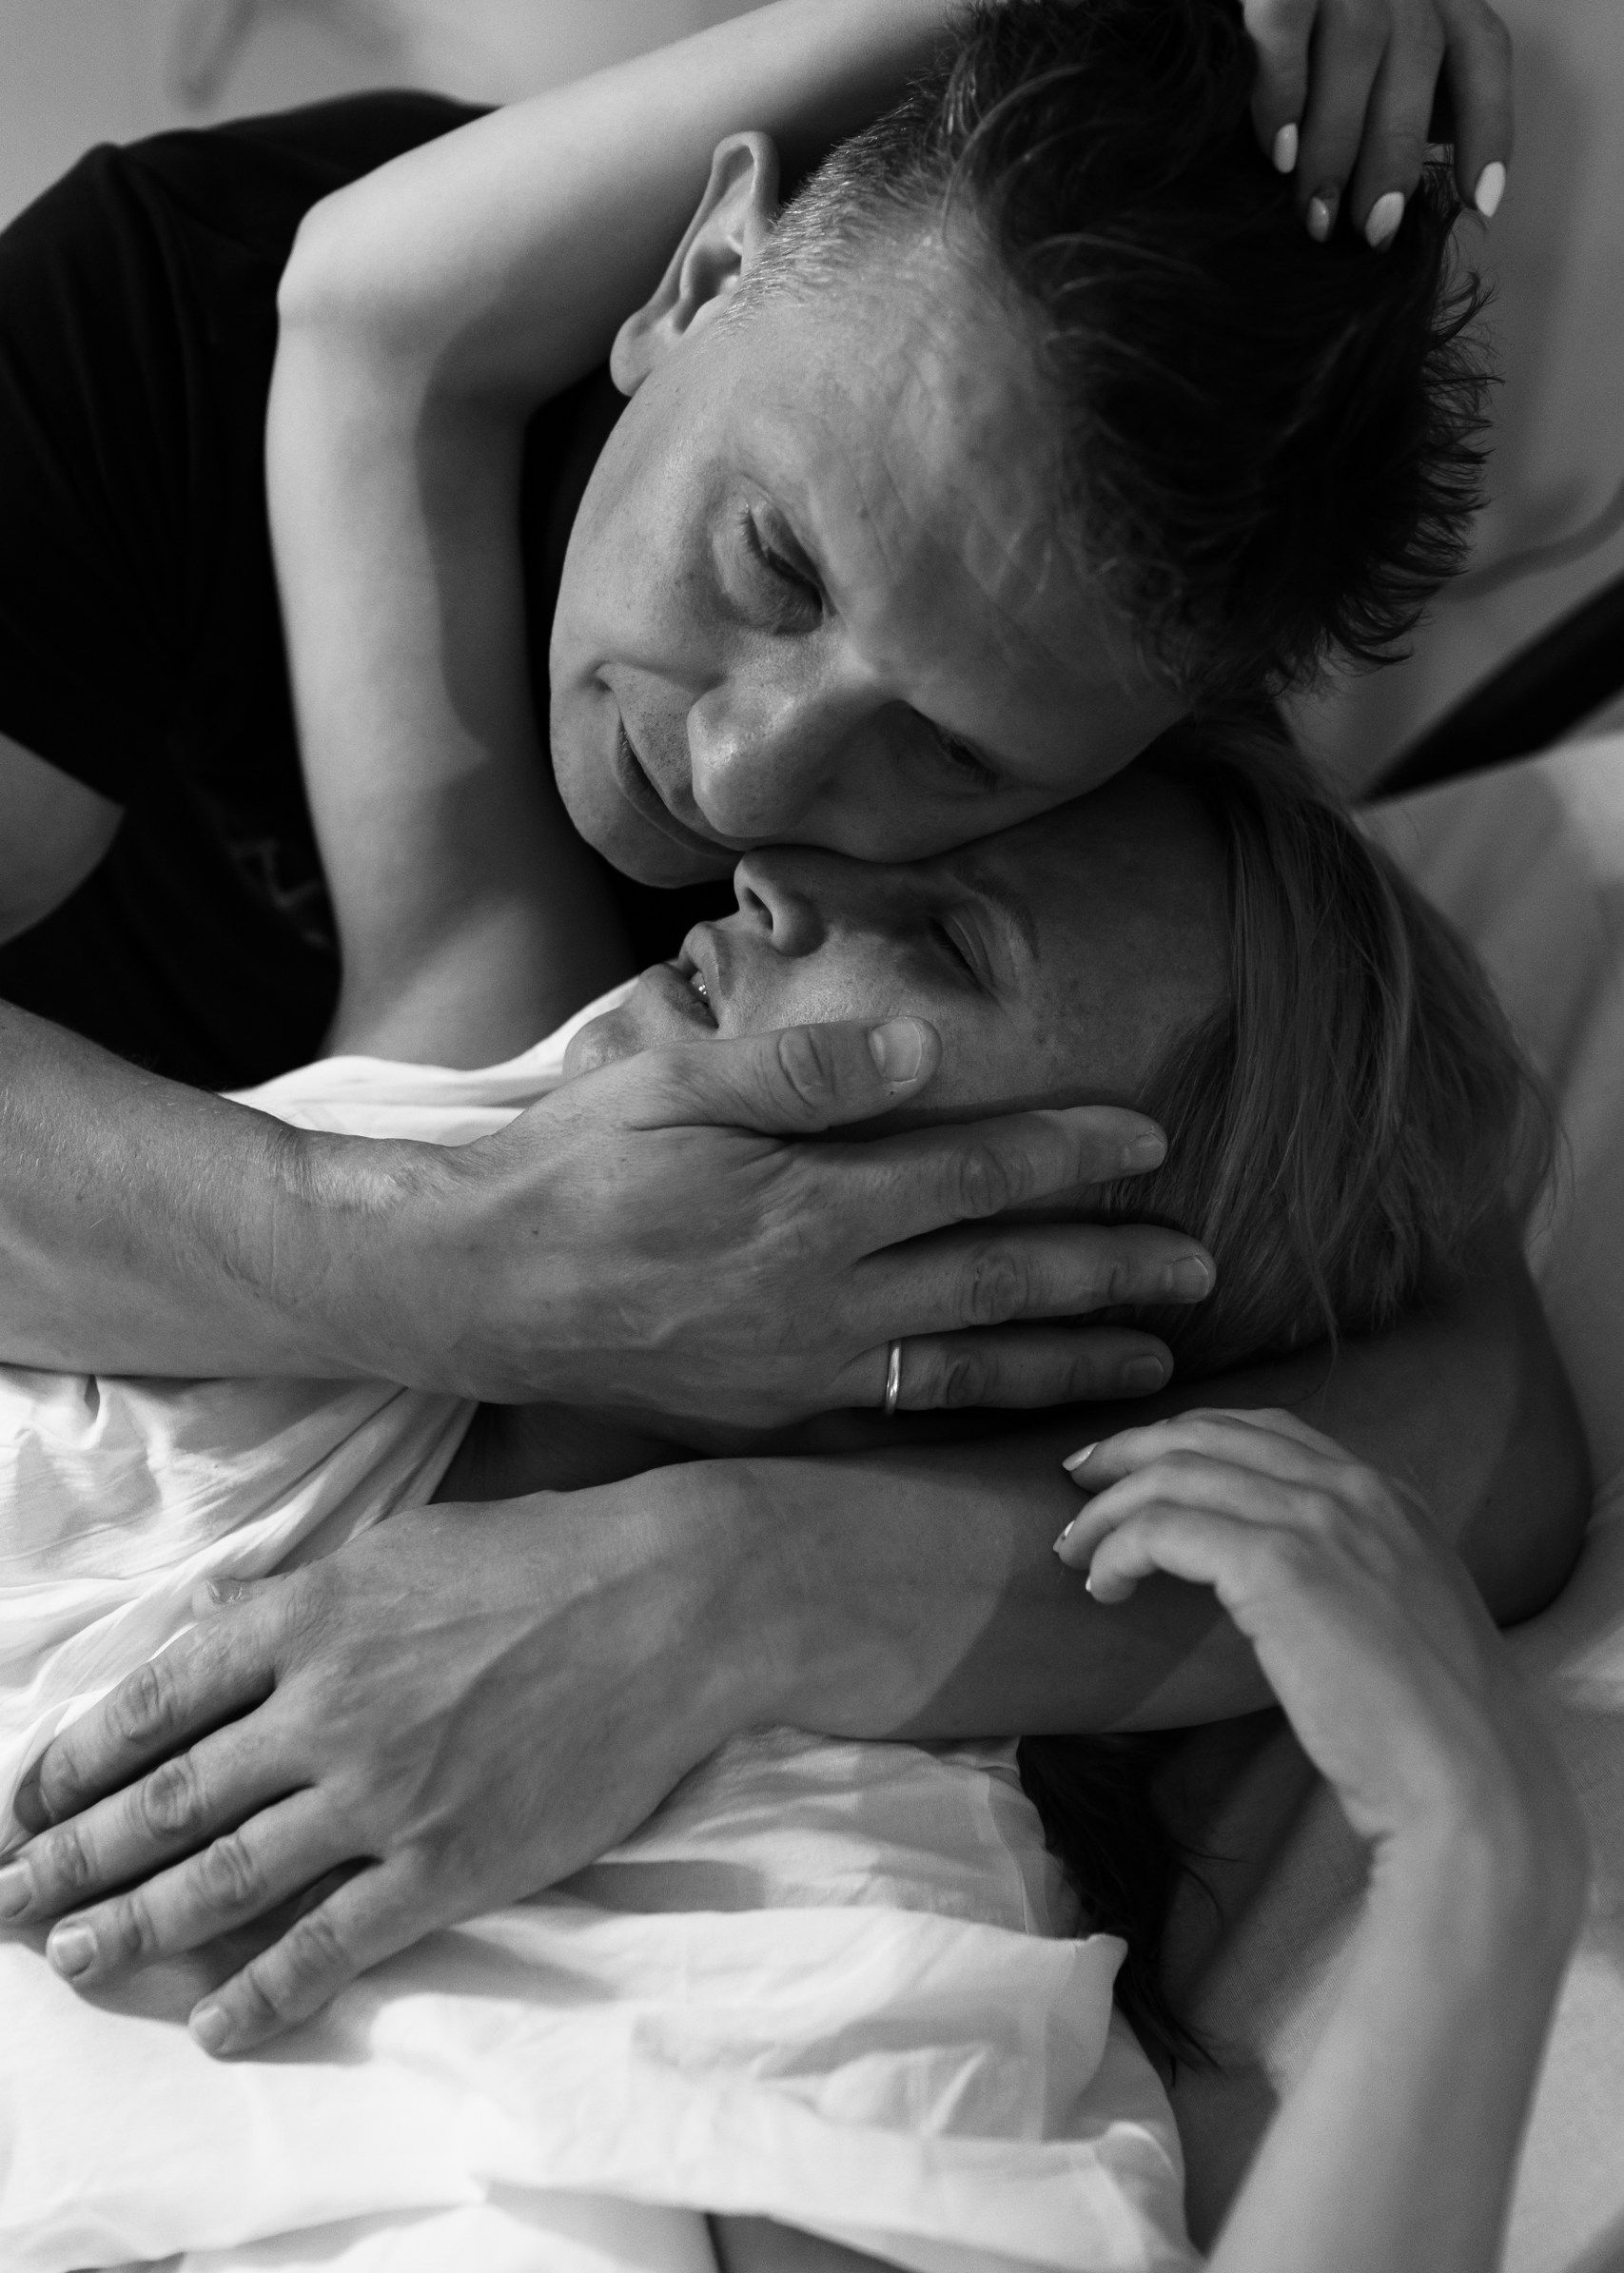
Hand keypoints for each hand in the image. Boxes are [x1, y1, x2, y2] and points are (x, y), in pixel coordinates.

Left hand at [0, 1473, 768, 2053]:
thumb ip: (291, 1596)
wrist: (668, 1604)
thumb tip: (205, 1623)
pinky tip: (215, 2024)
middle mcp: (324, 1711)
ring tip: (76, 1959)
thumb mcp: (396, 1549)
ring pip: (224, 1880)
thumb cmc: (535, 1561)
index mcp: (304, 1622)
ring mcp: (384, 1796)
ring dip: (134, 1929)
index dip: (70, 1762)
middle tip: (12, 1902)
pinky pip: (333, 1944)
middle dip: (70, 1860)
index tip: (23, 1802)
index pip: (151, 1704)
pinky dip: (264, 1993)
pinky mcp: (448, 1864)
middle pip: (165, 1802)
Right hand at [334, 1016, 1211, 1422]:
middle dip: (1109, 1271)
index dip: (1068, 1153)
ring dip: (1071, 1363)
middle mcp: (818, 1300)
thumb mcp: (669, 1082)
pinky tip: (1027, 1417)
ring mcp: (798, 1373)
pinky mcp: (771, 1422)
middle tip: (1204, 1266)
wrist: (472, 1289)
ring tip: (1159, 1364)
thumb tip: (926, 1046)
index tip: (1152, 1138)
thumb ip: (801, 1067)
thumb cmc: (571, 1166)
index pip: (970, 1172)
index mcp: (803, 1205)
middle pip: (996, 1280)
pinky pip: (900, 1421)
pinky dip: (978, 1418)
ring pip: (967, 1370)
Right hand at [953, 0, 1511, 242]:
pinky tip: (1267, 148)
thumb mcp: (1273, 91)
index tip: (1479, 210)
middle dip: (1399, 150)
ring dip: (1343, 132)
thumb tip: (1423, 181)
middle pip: (1422, 36)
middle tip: (1366, 232)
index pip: (1470, 29)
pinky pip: (1286, 2)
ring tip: (1311, 208)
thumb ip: (1349, 104)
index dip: (1487, 121)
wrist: (1032, 2)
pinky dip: (1285, 85)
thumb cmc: (1150, 62)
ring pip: (1365, 22)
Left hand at [1053, 1408, 1583, 1870]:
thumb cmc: (1427, 1724)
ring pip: (1176, 1474)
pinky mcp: (1279, 1565)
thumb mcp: (1397, 1614)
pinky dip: (1120, 1549)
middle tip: (1077, 1482)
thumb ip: (1343, 1569)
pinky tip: (1106, 1587)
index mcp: (1388, 1494)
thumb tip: (1262, 1570)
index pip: (1264, 1429)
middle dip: (1129, 1451)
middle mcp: (1355, 1489)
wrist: (1466, 1776)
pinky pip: (1165, 1528)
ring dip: (1110, 1508)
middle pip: (1208, 1433)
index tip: (1131, 1465)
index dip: (1186, 1439)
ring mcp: (1319, 1519)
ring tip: (1076, 1550)